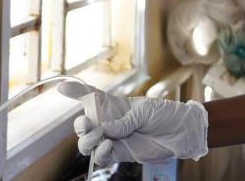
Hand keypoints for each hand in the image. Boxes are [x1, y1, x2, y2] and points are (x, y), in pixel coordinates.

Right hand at [75, 97, 208, 165]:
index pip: (92, 97)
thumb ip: (124, 121)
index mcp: (114, 105)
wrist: (180, 132)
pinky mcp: (120, 154)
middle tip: (88, 125)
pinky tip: (109, 145)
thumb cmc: (164, 114)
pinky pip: (102, 156)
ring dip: (88, 141)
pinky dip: (101, 153)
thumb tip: (106, 130)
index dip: (77, 92)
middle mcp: (110, 122)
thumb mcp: (144, 111)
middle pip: (83, 125)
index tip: (63, 87)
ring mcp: (113, 139)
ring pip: (87, 143)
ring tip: (101, 136)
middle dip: (80, 126)